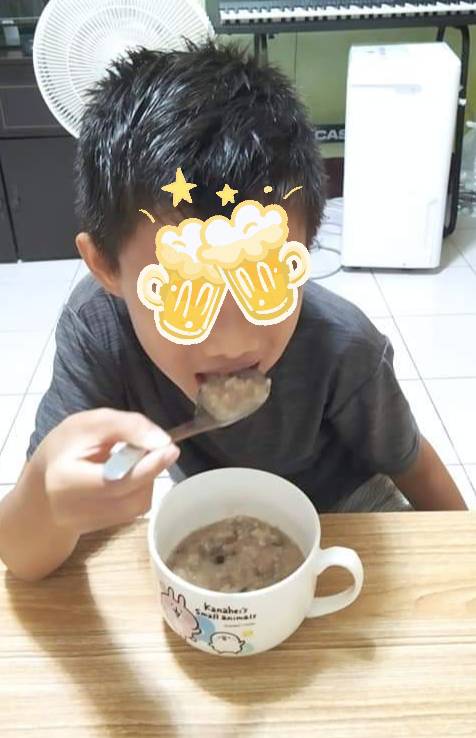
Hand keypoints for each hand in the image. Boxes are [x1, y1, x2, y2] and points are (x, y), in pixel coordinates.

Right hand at [33, 408, 179, 534]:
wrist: (43, 484)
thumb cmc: (66, 448)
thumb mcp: (90, 424)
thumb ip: (126, 427)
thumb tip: (163, 441)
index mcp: (65, 481)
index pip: (115, 481)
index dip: (147, 466)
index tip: (170, 447)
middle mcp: (75, 511)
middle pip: (131, 496)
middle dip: (151, 469)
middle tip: (159, 447)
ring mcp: (88, 525)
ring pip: (137, 505)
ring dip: (147, 479)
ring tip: (135, 460)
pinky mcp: (101, 530)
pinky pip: (134, 510)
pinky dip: (140, 490)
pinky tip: (128, 476)